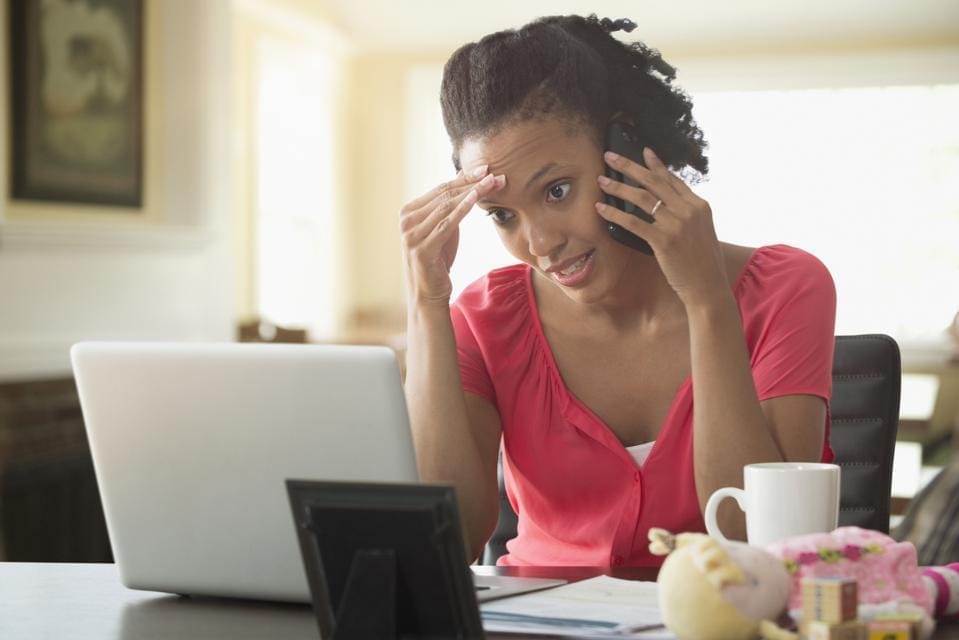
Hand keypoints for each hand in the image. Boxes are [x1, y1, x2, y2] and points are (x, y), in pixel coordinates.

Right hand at [399, 166, 505, 305]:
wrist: (429, 294)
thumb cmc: (438, 260)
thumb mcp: (444, 228)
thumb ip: (450, 205)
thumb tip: (465, 177)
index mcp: (409, 212)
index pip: (440, 189)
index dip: (464, 178)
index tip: (485, 169)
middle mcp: (406, 221)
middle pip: (444, 195)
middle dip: (471, 183)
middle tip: (493, 174)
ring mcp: (411, 235)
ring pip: (446, 207)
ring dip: (472, 193)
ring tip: (492, 183)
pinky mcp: (421, 249)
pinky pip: (446, 225)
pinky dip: (462, 210)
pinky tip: (476, 199)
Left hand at [595, 147, 728, 309]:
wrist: (708, 286)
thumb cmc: (703, 263)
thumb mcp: (702, 232)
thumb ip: (687, 215)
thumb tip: (669, 205)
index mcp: (699, 205)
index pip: (672, 179)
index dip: (656, 165)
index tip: (643, 152)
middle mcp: (688, 210)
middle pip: (654, 182)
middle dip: (629, 166)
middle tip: (610, 156)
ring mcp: (676, 224)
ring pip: (642, 198)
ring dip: (618, 187)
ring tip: (601, 181)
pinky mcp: (664, 241)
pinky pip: (634, 222)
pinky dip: (615, 214)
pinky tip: (602, 209)